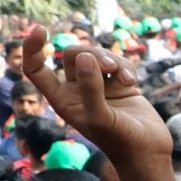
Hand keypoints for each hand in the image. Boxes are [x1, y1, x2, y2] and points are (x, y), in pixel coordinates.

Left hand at [20, 26, 168, 164]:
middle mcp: (76, 90)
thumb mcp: (100, 117)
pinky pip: (117, 62)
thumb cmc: (119, 140)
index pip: (37, 70)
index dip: (33, 49)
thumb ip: (90, 87)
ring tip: (127, 79)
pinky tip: (134, 82)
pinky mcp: (118, 82)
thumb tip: (84, 57)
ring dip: (113, 61)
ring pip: (96, 55)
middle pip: (72, 54)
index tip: (41, 30)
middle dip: (91, 55)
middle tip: (109, 66)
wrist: (148, 150)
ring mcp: (98, 85)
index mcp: (62, 100)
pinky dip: (126, 67)